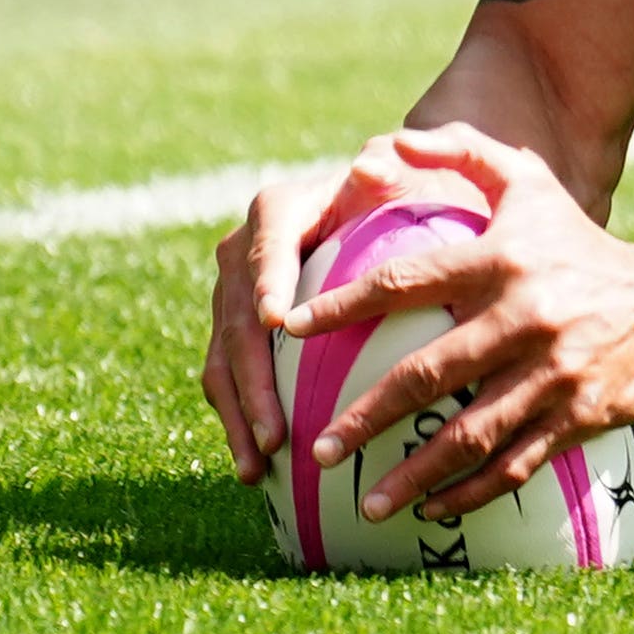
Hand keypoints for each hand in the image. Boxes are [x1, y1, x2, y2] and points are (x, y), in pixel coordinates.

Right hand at [196, 137, 482, 482]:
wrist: (392, 214)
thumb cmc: (409, 195)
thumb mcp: (407, 174)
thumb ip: (390, 168)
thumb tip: (373, 163)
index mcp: (278, 211)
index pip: (266, 243)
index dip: (267, 279)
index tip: (277, 320)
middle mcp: (244, 254)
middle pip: (236, 316)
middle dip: (252, 376)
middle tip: (275, 427)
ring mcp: (236, 300)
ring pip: (225, 359)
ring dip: (241, 414)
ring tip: (261, 464)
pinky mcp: (241, 337)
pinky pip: (232, 382)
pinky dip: (243, 424)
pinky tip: (261, 470)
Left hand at [280, 123, 633, 523]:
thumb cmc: (573, 240)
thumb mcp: (528, 182)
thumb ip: (460, 154)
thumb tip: (386, 144)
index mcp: (504, 260)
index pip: (408, 281)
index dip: (346, 305)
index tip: (294, 329)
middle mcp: (527, 316)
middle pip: (430, 374)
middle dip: (367, 417)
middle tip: (319, 450)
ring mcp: (554, 371)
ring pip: (470, 434)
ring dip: (414, 474)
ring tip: (367, 502)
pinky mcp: (578, 415)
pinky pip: (515, 464)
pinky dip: (471, 493)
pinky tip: (433, 510)